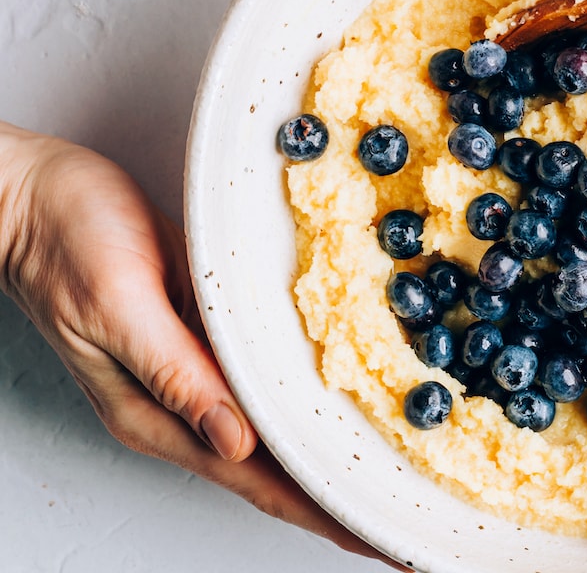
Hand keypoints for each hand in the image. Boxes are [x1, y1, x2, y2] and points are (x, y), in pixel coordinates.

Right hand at [0, 123, 401, 567]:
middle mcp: (180, 406)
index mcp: (155, 412)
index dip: (321, 513)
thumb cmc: (64, 240)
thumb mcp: (118, 304)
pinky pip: (271, 388)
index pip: (258, 481)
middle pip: (276, 472)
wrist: (34, 198)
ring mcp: (197, 376)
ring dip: (331, 461)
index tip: (375, 534)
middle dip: (339, 503)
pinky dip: (310, 408)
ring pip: (277, 436)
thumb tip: (233, 440)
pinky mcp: (209, 339)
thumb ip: (175, 373)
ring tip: (390, 482)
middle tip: (403, 523)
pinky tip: (344, 412)